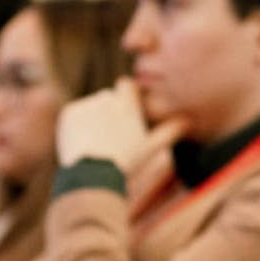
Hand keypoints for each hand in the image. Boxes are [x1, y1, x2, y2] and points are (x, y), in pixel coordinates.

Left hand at [57, 78, 186, 174]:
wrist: (93, 175)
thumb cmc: (126, 163)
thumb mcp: (150, 149)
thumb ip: (169, 132)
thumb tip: (189, 122)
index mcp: (128, 105)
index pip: (125, 85)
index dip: (123, 97)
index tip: (121, 113)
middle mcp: (108, 98)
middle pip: (106, 98)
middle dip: (106, 112)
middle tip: (107, 138)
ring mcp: (87, 104)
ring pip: (90, 108)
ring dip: (90, 119)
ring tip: (94, 145)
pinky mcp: (70, 112)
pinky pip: (74, 115)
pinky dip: (75, 127)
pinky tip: (81, 144)